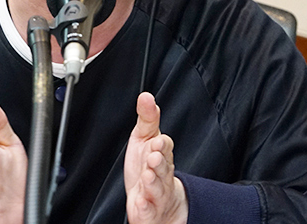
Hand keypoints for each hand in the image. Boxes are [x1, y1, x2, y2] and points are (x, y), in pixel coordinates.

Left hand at [124, 92, 187, 223]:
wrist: (158, 202)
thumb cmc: (149, 166)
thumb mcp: (146, 138)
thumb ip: (147, 118)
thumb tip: (146, 96)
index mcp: (162, 156)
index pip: (166, 148)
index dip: (162, 145)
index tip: (157, 140)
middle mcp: (162, 175)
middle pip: (164, 169)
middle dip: (159, 164)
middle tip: (153, 157)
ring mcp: (157, 194)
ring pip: (158, 189)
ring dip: (153, 183)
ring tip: (147, 176)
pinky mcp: (149, 212)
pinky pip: (149, 211)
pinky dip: (145, 208)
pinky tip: (140, 202)